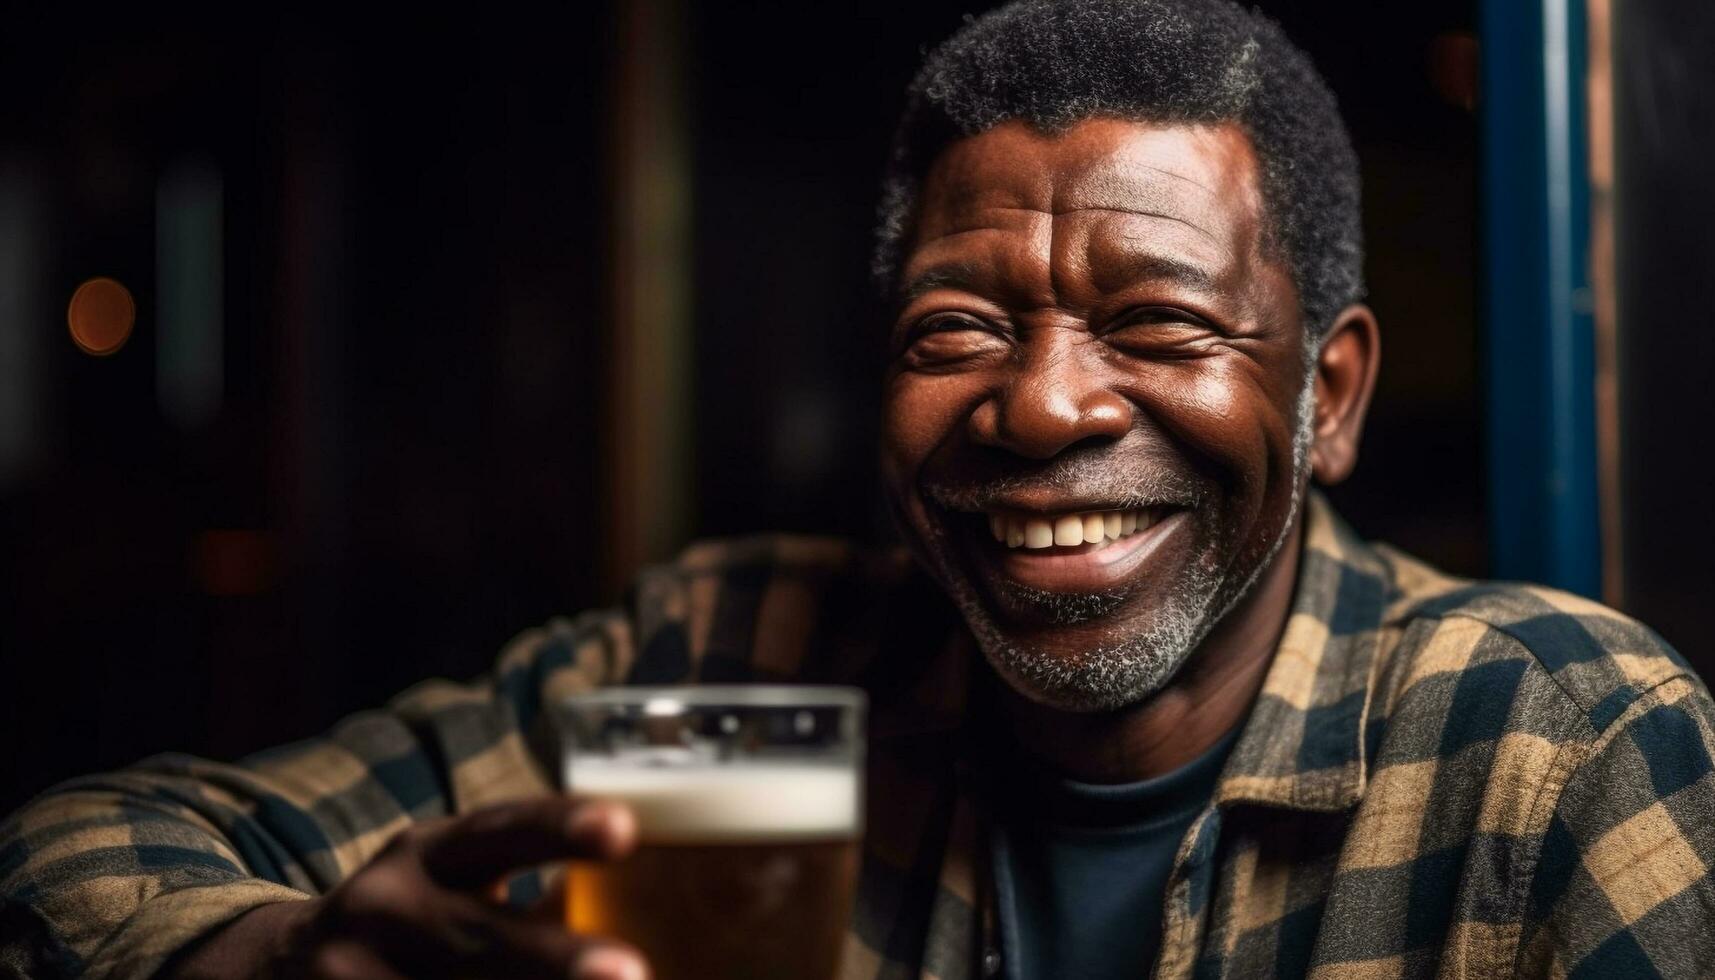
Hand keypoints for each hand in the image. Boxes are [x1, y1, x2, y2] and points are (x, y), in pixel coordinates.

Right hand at [164, 796, 646, 979]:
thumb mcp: (454, 880)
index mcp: (427, 855)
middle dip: (548, 963)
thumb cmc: (414, 920)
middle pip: (470, 941)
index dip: (559, 829)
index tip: (625, 829)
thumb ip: (536, 894)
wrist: (262, 970)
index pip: (499, 834)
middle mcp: (382, 912)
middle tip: (632, 973)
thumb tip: (661, 921)